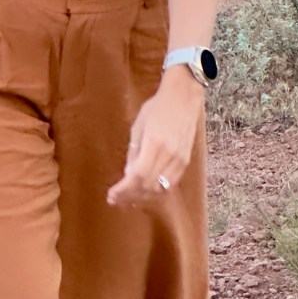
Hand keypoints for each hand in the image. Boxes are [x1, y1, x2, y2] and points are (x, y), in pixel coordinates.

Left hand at [106, 70, 203, 208]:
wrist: (183, 98)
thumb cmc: (157, 108)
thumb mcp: (138, 126)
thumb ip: (134, 152)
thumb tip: (128, 176)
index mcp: (154, 143)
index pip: (138, 176)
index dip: (124, 190)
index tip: (111, 196)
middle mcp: (169, 155)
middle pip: (149, 186)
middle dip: (131, 196)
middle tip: (116, 200)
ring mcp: (180, 160)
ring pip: (160, 189)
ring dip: (143, 196)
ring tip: (128, 198)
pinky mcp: (186, 162)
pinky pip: (170, 184)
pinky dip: (156, 190)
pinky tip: (145, 191)